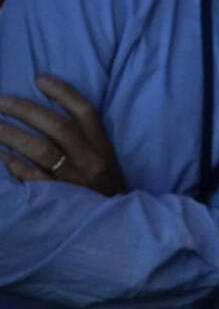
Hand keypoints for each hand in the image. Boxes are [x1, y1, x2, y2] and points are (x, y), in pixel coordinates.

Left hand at [0, 75, 126, 195]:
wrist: (116, 229)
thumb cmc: (103, 191)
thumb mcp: (104, 162)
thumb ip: (85, 141)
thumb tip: (46, 117)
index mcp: (103, 148)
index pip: (85, 112)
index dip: (63, 92)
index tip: (39, 79)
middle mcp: (90, 161)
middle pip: (58, 127)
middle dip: (26, 110)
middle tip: (1, 101)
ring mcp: (75, 180)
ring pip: (41, 150)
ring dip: (12, 134)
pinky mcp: (61, 199)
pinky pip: (33, 177)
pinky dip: (14, 165)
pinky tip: (0, 155)